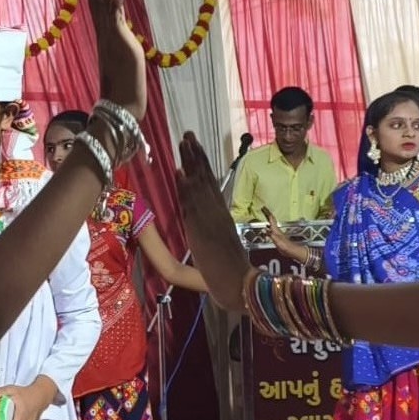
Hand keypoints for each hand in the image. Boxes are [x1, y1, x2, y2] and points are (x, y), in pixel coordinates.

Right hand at [85, 0, 147, 124]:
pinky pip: (117, 16)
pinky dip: (118, 1)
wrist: (123, 97)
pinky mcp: (120, 38)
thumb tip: (116, 29)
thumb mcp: (121, 50)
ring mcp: (110, 32)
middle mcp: (104, 28)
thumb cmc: (124, 78)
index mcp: (104, 29)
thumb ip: (117, 37)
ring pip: (102, 0)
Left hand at [178, 133, 254, 311]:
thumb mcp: (211, 251)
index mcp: (221, 216)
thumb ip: (199, 237)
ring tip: (184, 142)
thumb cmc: (228, 276)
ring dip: (190, 163)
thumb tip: (187, 228)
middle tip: (189, 135)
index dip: (201, 165)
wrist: (239, 285)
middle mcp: (217, 213)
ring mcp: (211, 219)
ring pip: (199, 185)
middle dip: (196, 156)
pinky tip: (179, 171)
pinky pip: (193, 203)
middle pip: (206, 178)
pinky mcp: (203, 229)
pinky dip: (185, 187)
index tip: (194, 148)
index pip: (210, 185)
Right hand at [262, 208, 309, 265]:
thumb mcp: (276, 240)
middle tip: (263, 209)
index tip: (263, 208)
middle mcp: (276, 230)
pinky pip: (270, 230)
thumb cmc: (285, 246)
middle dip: (267, 214)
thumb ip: (270, 235)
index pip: (271, 219)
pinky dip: (268, 227)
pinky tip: (266, 229)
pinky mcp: (276, 237)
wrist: (291, 251)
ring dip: (267, 220)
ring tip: (264, 216)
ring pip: (271, 224)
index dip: (267, 213)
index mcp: (276, 229)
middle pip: (271, 220)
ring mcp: (277, 233)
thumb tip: (264, 230)